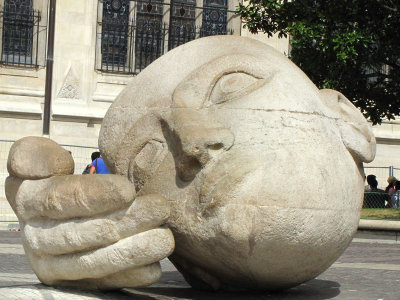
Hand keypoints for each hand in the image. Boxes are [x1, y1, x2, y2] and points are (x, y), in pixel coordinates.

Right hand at [5, 137, 173, 289]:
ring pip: (93, 262)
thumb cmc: (56, 178)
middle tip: (160, 208)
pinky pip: (102, 283)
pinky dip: (128, 277)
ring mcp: (55, 265)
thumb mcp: (40, 160)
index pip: (59, 199)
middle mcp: (37, 238)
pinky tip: (153, 268)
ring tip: (165, 239)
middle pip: (82, 233)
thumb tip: (53, 166)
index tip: (128, 189)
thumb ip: (38, 156)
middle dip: (125, 221)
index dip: (94, 195)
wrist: (55, 212)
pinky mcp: (75, 282)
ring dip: (132, 252)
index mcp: (28, 201)